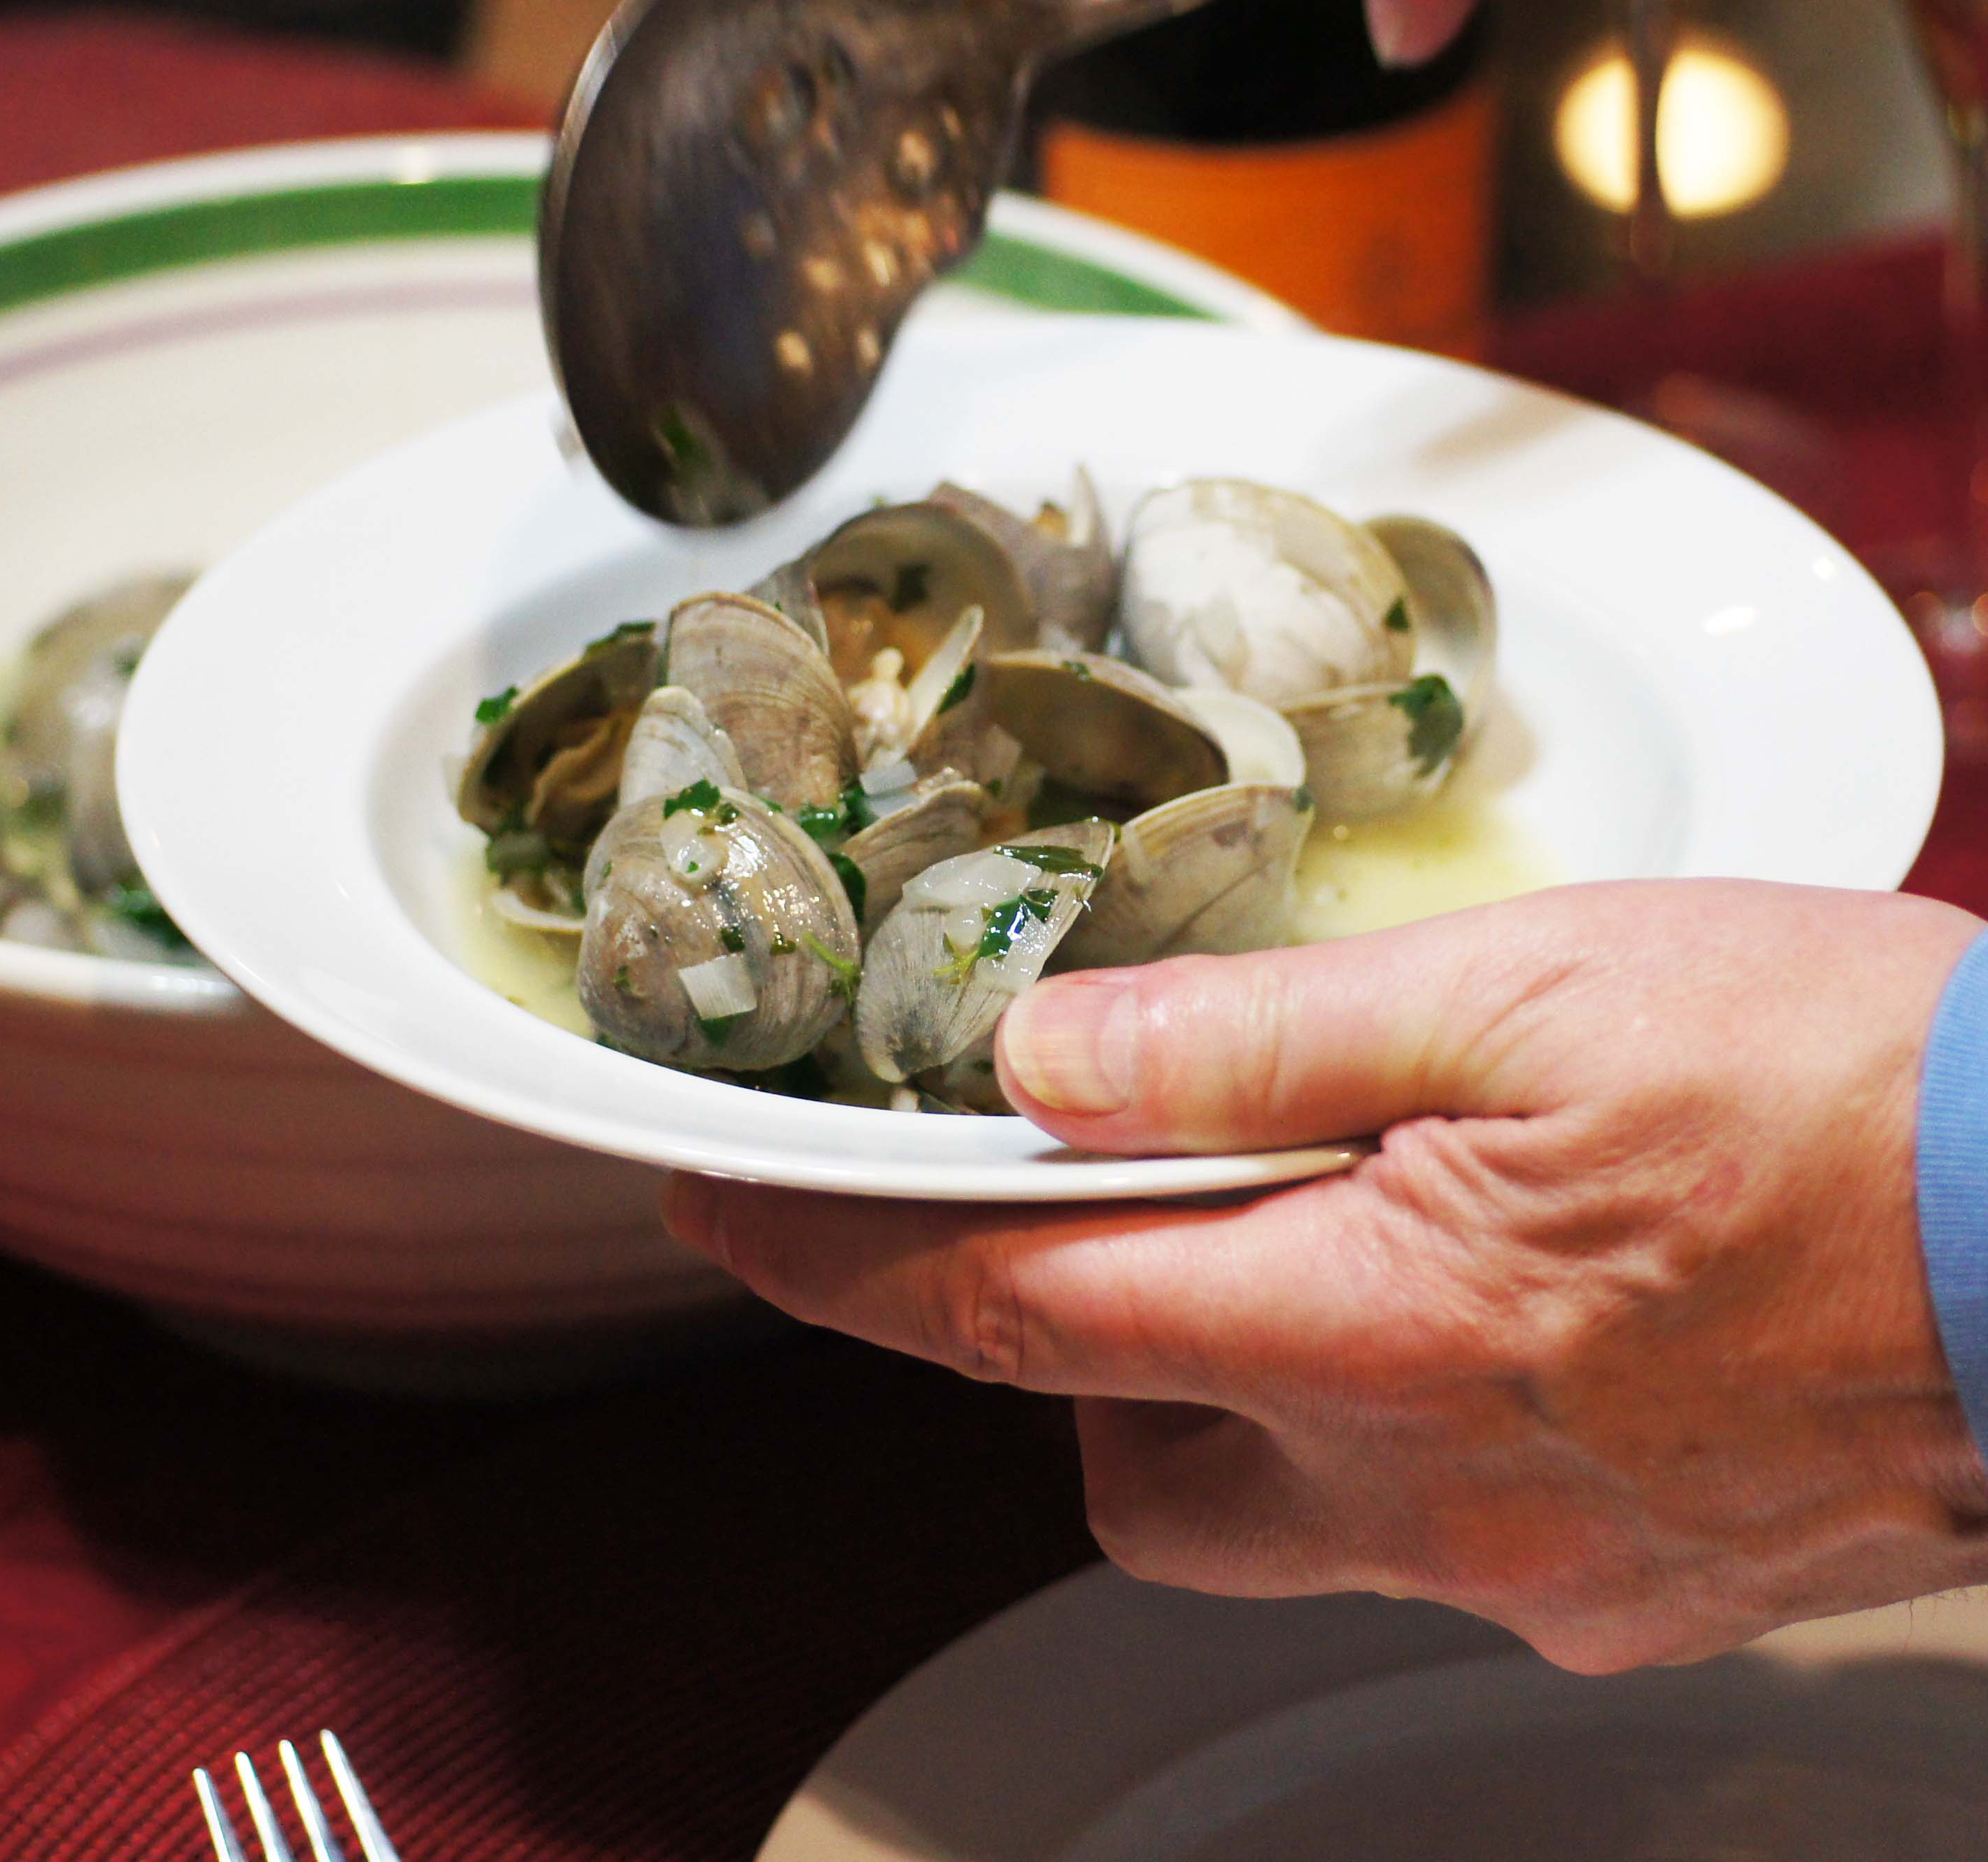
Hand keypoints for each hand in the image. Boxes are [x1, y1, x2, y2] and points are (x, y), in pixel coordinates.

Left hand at [664, 881, 1987, 1670]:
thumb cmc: (1851, 1085)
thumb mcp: (1521, 989)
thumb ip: (1253, 1038)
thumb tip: (1045, 1059)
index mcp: (1368, 1320)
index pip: (1002, 1306)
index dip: (830, 1258)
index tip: (719, 1214)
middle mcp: (1422, 1481)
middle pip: (1115, 1445)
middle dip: (1061, 1331)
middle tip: (1113, 1190)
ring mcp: (1525, 1554)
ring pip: (1258, 1501)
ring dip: (1221, 1374)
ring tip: (1309, 1225)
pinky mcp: (1619, 1581)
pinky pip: (1411, 1524)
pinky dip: (1373, 1413)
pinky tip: (1469, 1298)